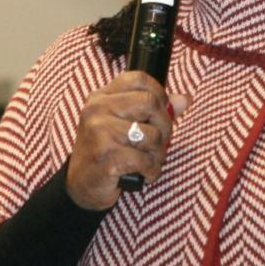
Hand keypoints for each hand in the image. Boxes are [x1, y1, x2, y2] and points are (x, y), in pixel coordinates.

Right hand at [66, 71, 190, 210]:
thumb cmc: (106, 151)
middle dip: (165, 126)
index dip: (158, 92)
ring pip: (152, 135)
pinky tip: (145, 174)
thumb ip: (154, 110)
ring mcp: (100, 133)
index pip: (138, 78)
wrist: (79, 187)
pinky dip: (152, 171)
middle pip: (149, 103)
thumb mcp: (124, 124)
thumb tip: (185, 99)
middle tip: (161, 141)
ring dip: (159, 154)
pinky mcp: (107, 158)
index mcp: (101, 97)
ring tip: (150, 161)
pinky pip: (146, 160)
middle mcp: (98, 110)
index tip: (161, 109)